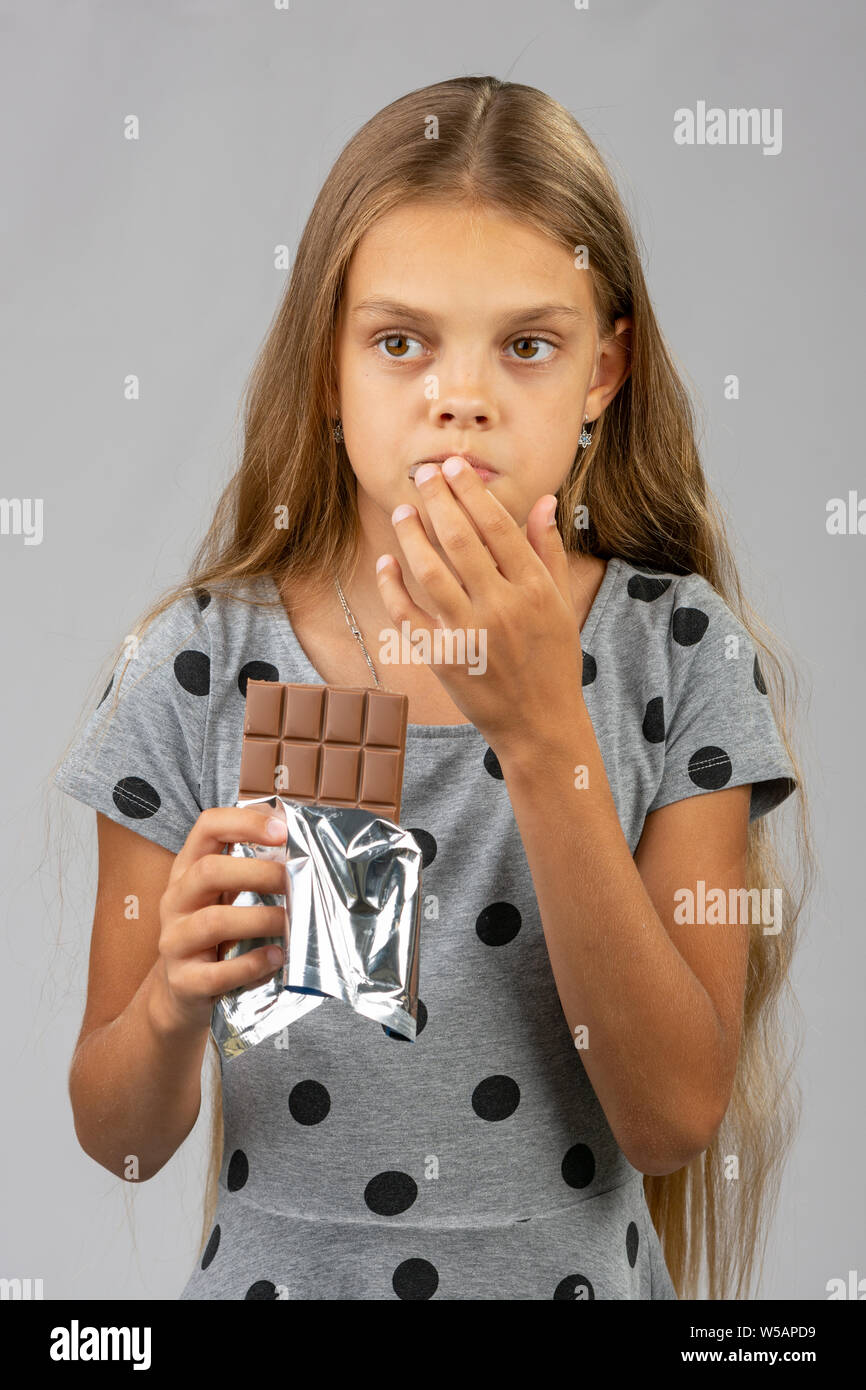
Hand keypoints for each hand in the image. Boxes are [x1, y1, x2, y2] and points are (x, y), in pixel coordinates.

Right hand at [154, 805, 289, 1033]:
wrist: (180, 992)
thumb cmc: (214, 935)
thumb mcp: (225, 894)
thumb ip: (252, 867)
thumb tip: (297, 836)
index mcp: (187, 870)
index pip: (207, 828)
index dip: (245, 822)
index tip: (282, 831)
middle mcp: (175, 900)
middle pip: (208, 871)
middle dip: (259, 873)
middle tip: (293, 881)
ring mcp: (175, 941)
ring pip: (213, 921)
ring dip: (261, 919)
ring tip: (290, 922)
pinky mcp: (184, 981)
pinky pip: (217, 973)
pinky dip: (252, 964)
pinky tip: (277, 957)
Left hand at [376, 456, 584, 751]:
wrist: (540, 723)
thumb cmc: (554, 660)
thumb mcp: (560, 604)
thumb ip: (548, 551)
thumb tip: (544, 501)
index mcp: (534, 589)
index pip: (497, 526)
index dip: (472, 492)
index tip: (453, 468)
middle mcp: (502, 608)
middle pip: (461, 540)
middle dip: (438, 500)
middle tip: (422, 474)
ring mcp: (470, 635)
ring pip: (430, 573)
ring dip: (412, 536)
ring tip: (403, 511)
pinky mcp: (443, 660)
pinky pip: (408, 617)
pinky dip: (393, 587)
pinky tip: (386, 562)